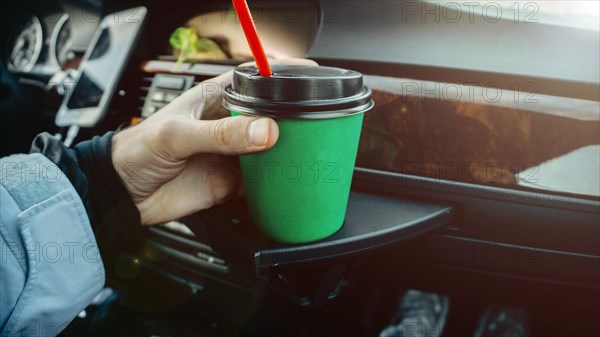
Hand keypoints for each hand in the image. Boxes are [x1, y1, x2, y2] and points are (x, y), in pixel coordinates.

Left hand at [112, 58, 316, 224]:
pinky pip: (261, 180)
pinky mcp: (232, 181)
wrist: (123, 193)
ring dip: (287, 151)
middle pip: (271, 116)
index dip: (281, 74)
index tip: (309, 76)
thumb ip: (221, 133)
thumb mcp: (178, 135)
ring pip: (271, 149)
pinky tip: (286, 180)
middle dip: (292, 118)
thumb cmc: (138, 150)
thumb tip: (264, 131)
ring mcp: (232, 153)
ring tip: (307, 152)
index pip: (255, 79)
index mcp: (215, 99)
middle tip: (315, 123)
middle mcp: (228, 125)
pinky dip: (276, 181)